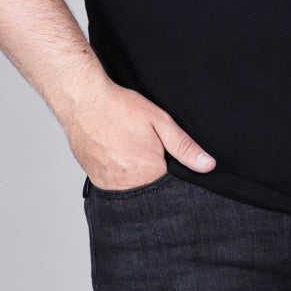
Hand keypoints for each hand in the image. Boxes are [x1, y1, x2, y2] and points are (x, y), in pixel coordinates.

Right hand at [61, 76, 215, 190]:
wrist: (83, 100)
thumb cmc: (120, 108)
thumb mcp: (160, 122)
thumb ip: (184, 147)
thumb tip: (207, 165)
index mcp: (146, 173)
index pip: (169, 189)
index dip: (172, 174)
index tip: (165, 158)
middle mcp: (125, 184)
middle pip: (150, 190)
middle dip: (153, 175)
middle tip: (144, 149)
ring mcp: (107, 184)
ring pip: (131, 188)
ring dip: (135, 176)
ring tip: (131, 150)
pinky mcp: (95, 179)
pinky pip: (114, 185)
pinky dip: (120, 174)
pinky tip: (119, 155)